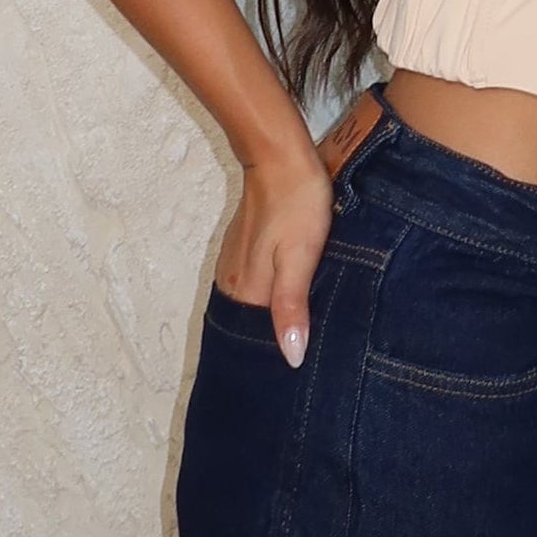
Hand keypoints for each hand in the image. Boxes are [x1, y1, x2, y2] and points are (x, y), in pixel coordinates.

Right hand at [215, 137, 337, 364]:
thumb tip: (291, 357)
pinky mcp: (243, 248)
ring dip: (268, 323)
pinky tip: (287, 305)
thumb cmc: (297, 206)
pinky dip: (266, 301)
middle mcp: (234, 281)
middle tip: (299, 367)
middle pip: (249, 326)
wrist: (280, 157)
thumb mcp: (301, 258)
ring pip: (250, 307)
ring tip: (296, 341)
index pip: (256, 340)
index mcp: (247, 289)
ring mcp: (235, 263)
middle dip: (268, 345)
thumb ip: (292, 307)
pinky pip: (252, 287)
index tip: (296, 379)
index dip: (275, 358)